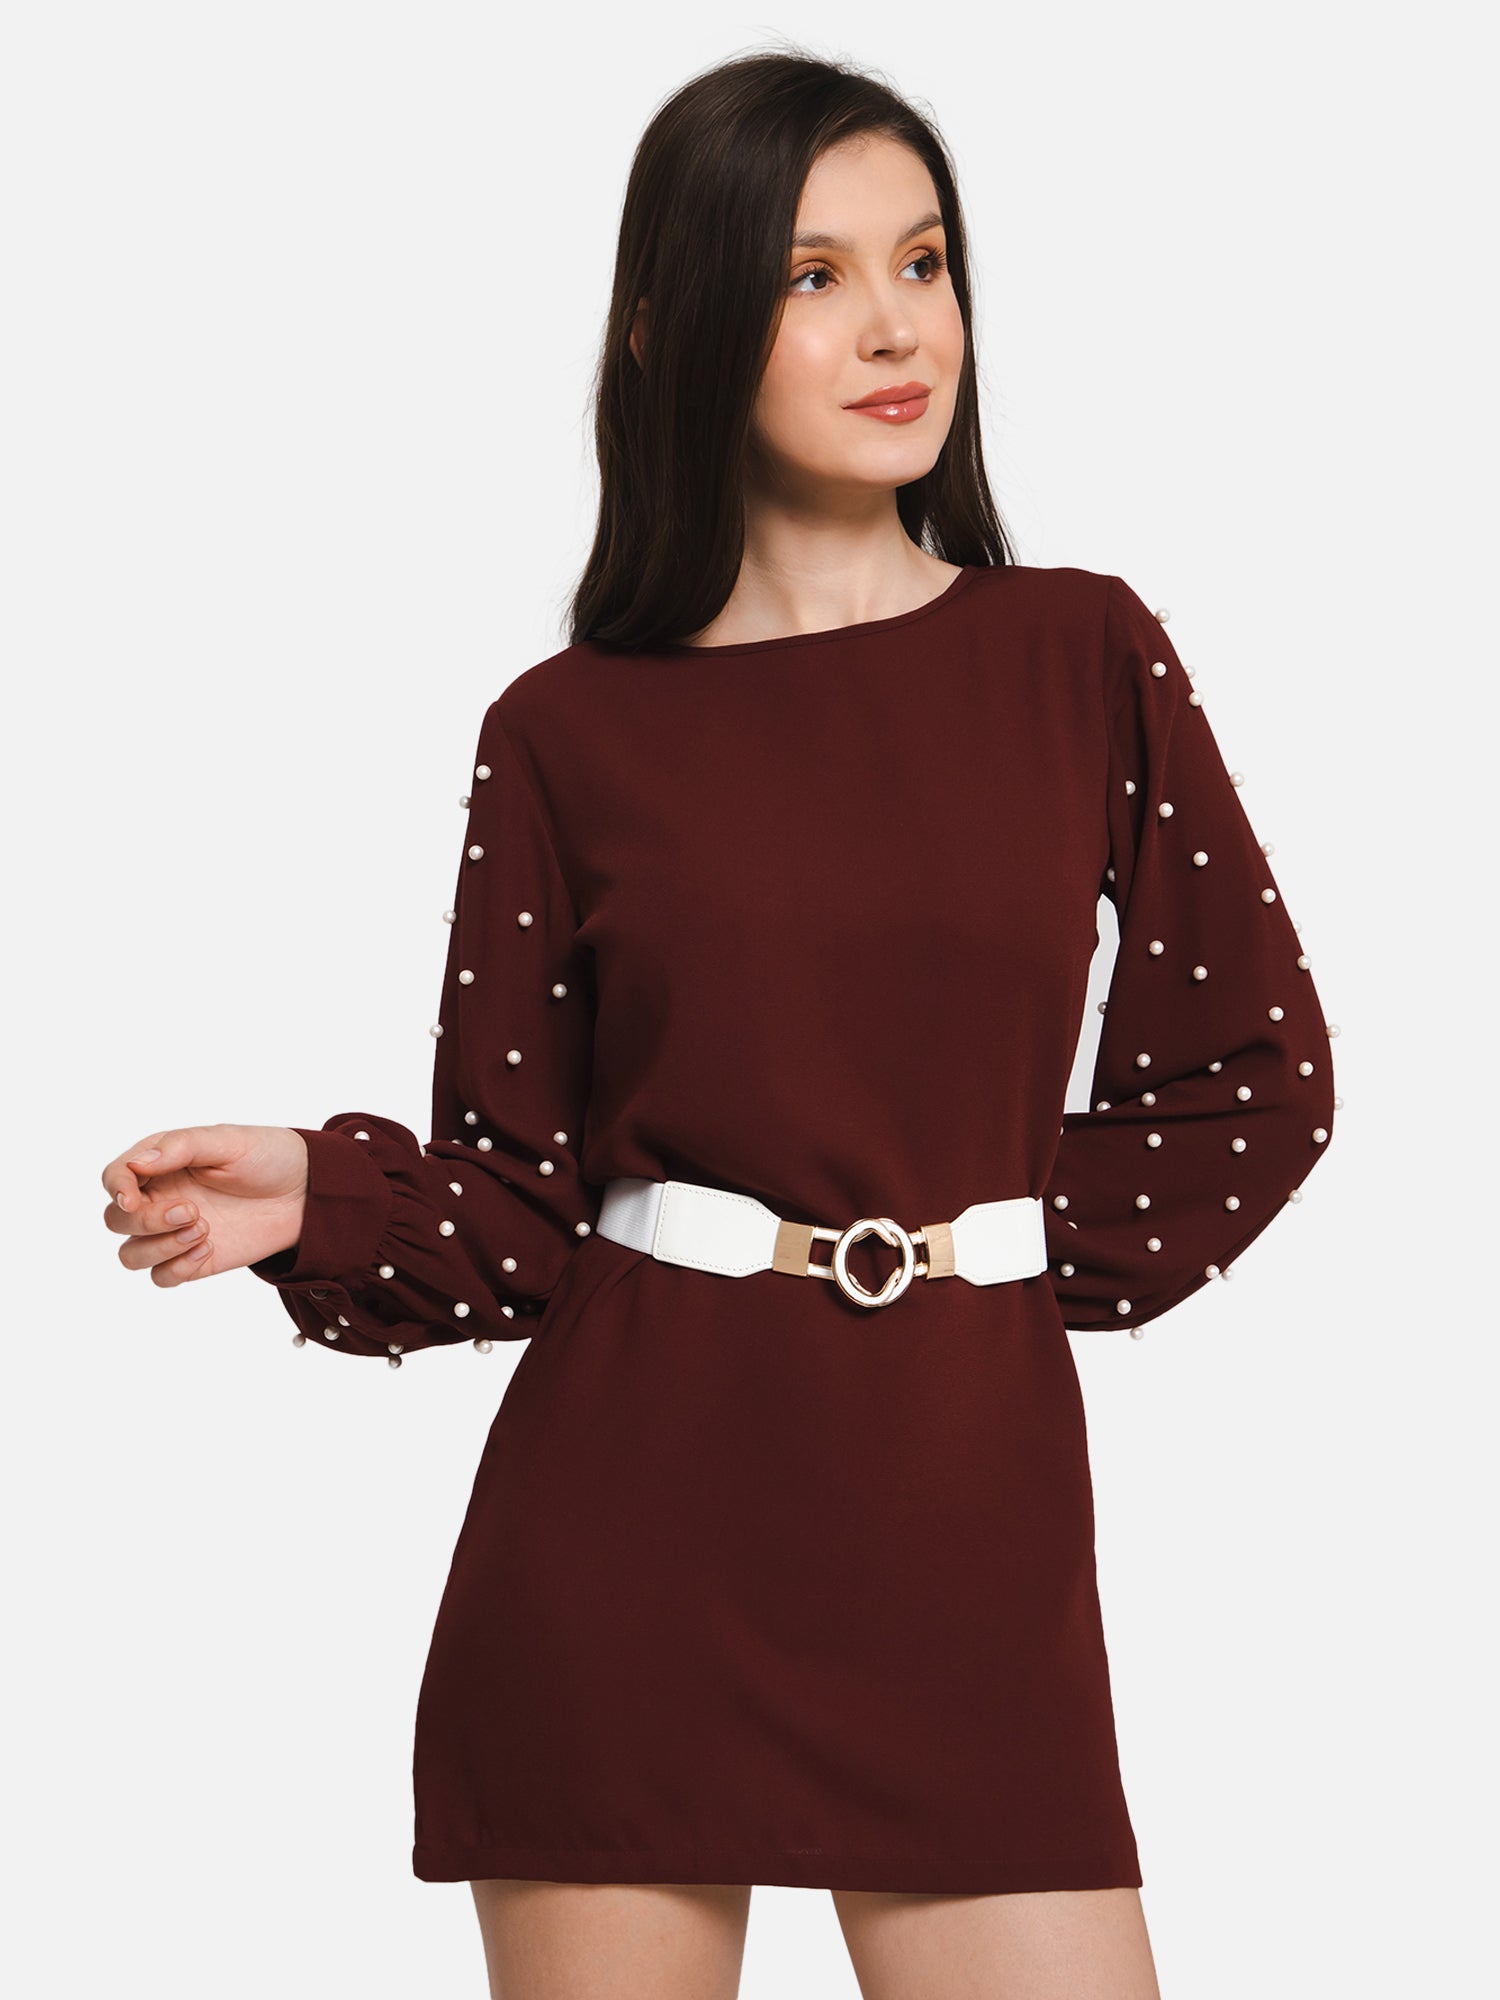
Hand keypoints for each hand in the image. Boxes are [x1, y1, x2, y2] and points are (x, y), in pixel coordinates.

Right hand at [102, 1124, 310, 1286]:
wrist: (307, 1193)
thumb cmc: (268, 1156)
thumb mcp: (228, 1141)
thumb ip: (180, 1147)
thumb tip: (137, 1163)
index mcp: (162, 1162)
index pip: (114, 1177)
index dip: (116, 1189)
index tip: (133, 1199)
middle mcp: (161, 1197)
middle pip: (116, 1220)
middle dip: (145, 1221)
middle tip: (192, 1211)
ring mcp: (174, 1232)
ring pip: (131, 1255)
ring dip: (159, 1247)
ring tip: (203, 1229)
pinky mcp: (193, 1259)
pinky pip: (161, 1277)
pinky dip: (178, 1267)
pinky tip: (210, 1247)